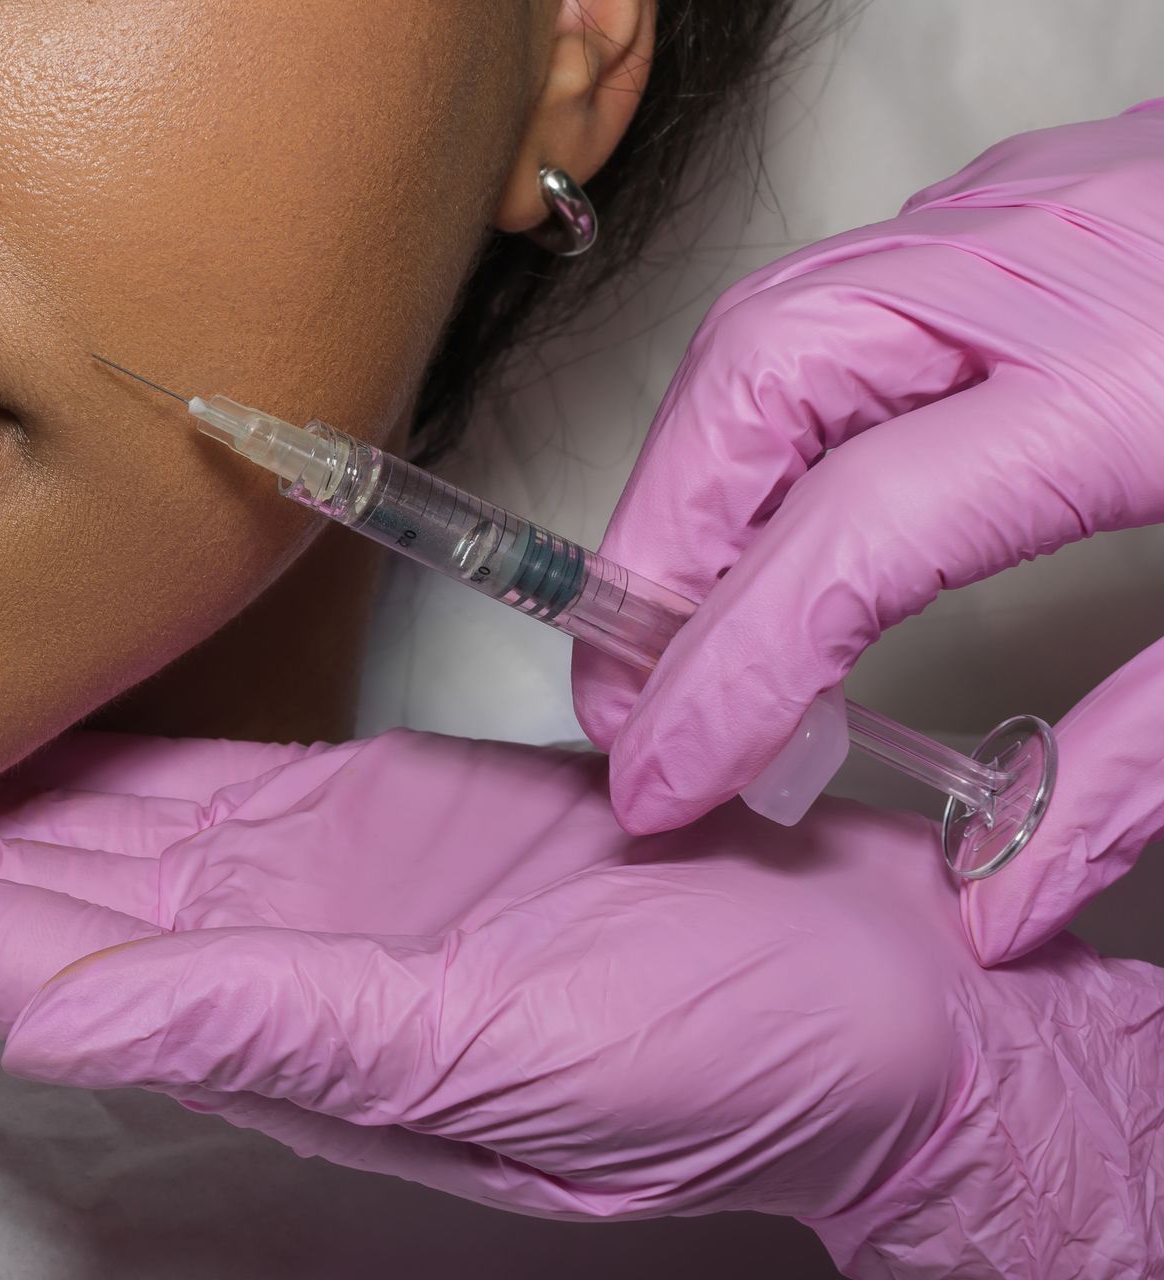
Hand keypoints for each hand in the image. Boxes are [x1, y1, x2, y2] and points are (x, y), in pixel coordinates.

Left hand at [0, 730, 1163, 1278]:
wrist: (850, 998)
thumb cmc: (715, 1050)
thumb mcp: (505, 1054)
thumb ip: (281, 1032)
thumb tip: (64, 1018)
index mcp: (248, 1018)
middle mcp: (232, 953)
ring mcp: (285, 886)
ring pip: (44, 830)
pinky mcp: (350, 824)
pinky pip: (160, 779)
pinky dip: (53, 747)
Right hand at [567, 102, 1163, 965]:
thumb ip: (1146, 762)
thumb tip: (991, 899)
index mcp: (1135, 385)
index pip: (852, 540)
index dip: (732, 677)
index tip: (666, 784)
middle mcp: (1056, 265)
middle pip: (762, 380)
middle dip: (664, 546)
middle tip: (635, 691)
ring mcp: (1036, 210)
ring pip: (780, 316)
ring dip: (696, 468)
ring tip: (674, 606)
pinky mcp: (1036, 201)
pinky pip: (846, 287)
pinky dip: (771, 402)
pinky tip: (780, 493)